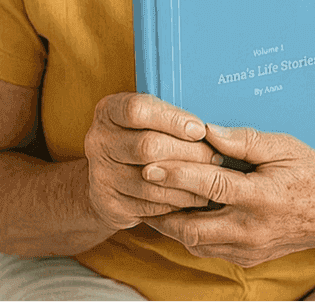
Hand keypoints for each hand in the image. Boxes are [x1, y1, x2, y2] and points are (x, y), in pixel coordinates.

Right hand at [83, 92, 220, 230]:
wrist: (105, 185)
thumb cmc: (136, 143)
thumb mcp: (144, 121)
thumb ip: (168, 118)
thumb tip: (212, 128)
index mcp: (109, 112)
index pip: (138, 109)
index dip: (172, 119)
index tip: (199, 129)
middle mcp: (99, 141)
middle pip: (148, 146)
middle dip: (189, 152)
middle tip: (215, 156)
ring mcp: (101, 175)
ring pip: (154, 179)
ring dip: (189, 180)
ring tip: (213, 178)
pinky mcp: (111, 205)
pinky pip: (152, 204)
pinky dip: (179, 201)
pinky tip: (197, 196)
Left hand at [146, 124, 314, 266]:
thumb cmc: (313, 174)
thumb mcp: (286, 147)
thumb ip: (246, 140)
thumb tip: (208, 131)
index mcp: (262, 197)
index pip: (211, 187)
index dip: (178, 176)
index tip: (150, 166)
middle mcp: (252, 229)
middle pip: (193, 227)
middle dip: (161, 211)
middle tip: (138, 191)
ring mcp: (248, 249)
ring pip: (195, 244)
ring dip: (170, 226)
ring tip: (149, 204)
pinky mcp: (247, 259)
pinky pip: (208, 251)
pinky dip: (188, 235)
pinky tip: (178, 217)